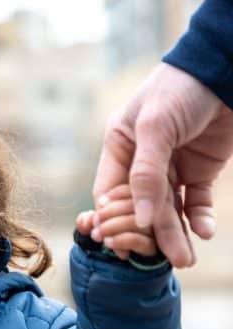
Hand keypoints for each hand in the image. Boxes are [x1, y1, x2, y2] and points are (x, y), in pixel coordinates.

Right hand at [93, 63, 232, 266]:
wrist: (225, 67)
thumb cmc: (180, 89)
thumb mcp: (155, 128)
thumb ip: (146, 174)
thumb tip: (141, 218)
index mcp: (120, 150)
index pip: (110, 195)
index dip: (114, 220)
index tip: (121, 246)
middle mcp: (142, 164)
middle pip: (141, 208)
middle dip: (151, 234)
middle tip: (162, 259)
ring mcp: (172, 168)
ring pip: (169, 210)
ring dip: (177, 234)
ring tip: (185, 259)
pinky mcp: (200, 171)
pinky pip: (196, 202)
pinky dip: (200, 219)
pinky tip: (205, 232)